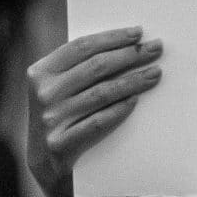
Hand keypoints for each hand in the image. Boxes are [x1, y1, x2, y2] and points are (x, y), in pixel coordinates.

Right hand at [24, 27, 161, 191]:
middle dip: (130, 55)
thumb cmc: (59, 116)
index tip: (138, 33)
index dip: (112, 38)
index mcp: (40, 72)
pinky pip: (98, 122)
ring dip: (133, 81)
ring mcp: (51, 119)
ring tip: (155, 73)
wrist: (44, 163)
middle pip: (95, 67)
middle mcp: (44, 93)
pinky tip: (136, 100)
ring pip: (102, 93)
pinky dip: (119, 110)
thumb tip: (125, 45)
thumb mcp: (57, 88)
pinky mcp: (62, 144)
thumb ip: (78, 68)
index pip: (81, 47)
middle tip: (156, 48)